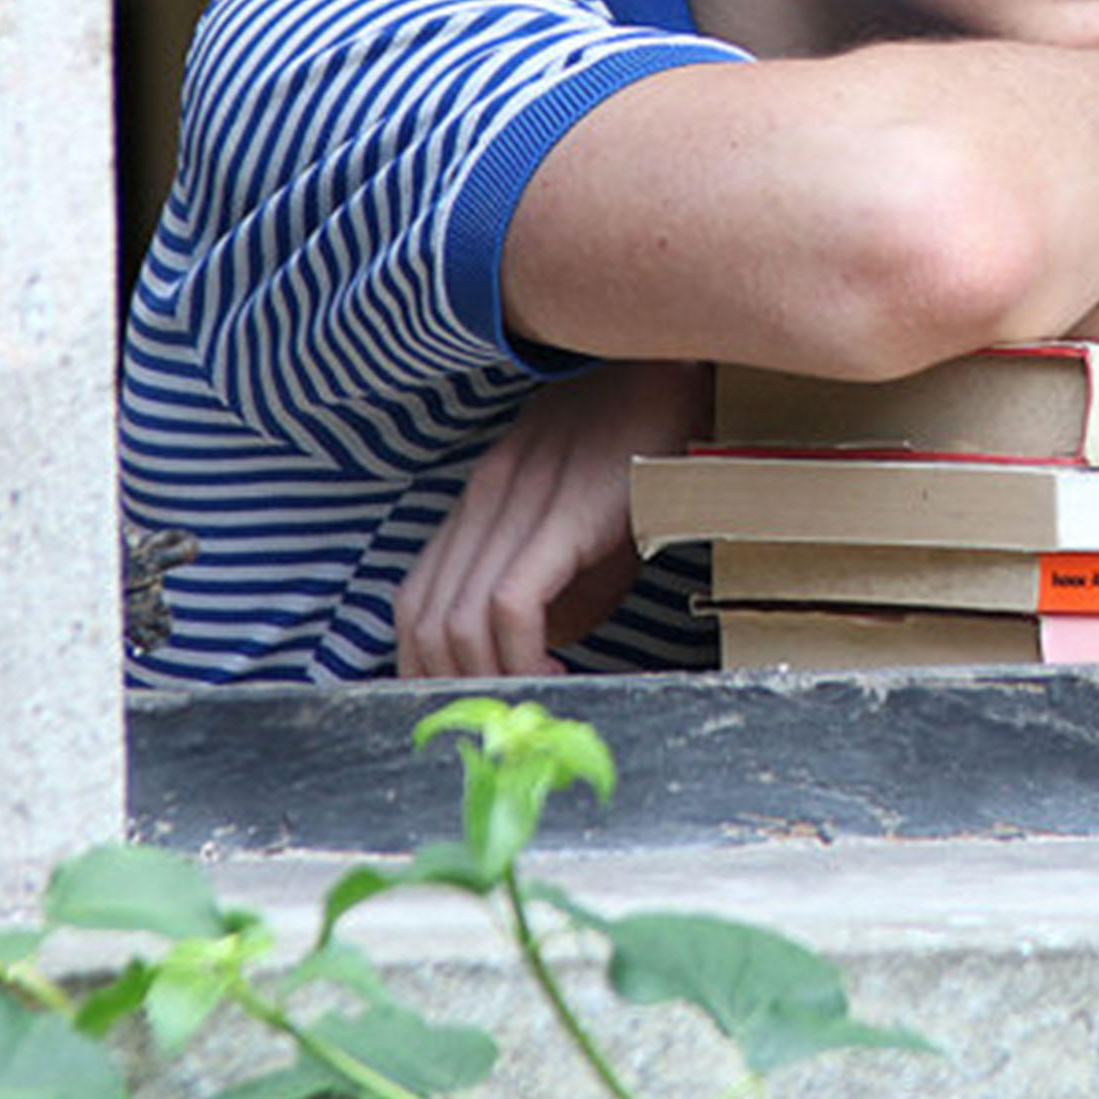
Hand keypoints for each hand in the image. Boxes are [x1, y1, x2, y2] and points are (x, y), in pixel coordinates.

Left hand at [392, 359, 714, 678]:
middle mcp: (482, 502)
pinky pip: (509, 606)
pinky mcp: (557, 514)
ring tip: (532, 699)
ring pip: (454, 621)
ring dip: (487, 680)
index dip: (425, 669)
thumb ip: (552, 588)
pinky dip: (521, 655)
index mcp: (480, 503)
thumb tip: (533, 652)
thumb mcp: (583, 529)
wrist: (683, 376)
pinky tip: (557, 670)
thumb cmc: (643, 453)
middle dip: (449, 689)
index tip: (471, 710)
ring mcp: (514, 504)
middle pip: (421, 621)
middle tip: (498, 722)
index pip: (415, 603)